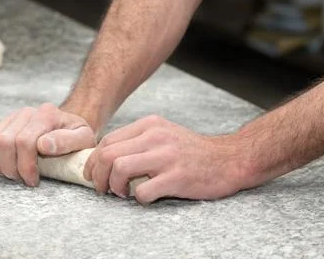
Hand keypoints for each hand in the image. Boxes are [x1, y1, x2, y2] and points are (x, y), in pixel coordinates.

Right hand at [0, 103, 95, 186]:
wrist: (68, 127)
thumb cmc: (77, 137)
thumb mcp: (83, 139)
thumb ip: (68, 141)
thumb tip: (44, 145)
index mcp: (47, 115)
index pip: (25, 142)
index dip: (25, 166)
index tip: (33, 180)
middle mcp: (28, 112)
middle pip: (4, 142)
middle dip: (11, 168)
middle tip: (23, 180)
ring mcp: (13, 116)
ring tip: (15, 174)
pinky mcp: (3, 123)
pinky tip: (7, 165)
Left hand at [83, 115, 245, 203]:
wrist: (229, 159)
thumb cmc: (193, 151)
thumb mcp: (164, 134)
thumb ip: (138, 141)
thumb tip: (106, 157)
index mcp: (149, 125)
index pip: (107, 141)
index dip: (93, 161)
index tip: (93, 174)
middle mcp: (155, 137)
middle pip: (107, 154)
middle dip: (96, 175)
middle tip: (102, 188)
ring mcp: (166, 156)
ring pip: (119, 169)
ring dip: (113, 187)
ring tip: (121, 193)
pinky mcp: (176, 177)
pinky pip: (143, 191)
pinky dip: (138, 199)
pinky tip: (145, 197)